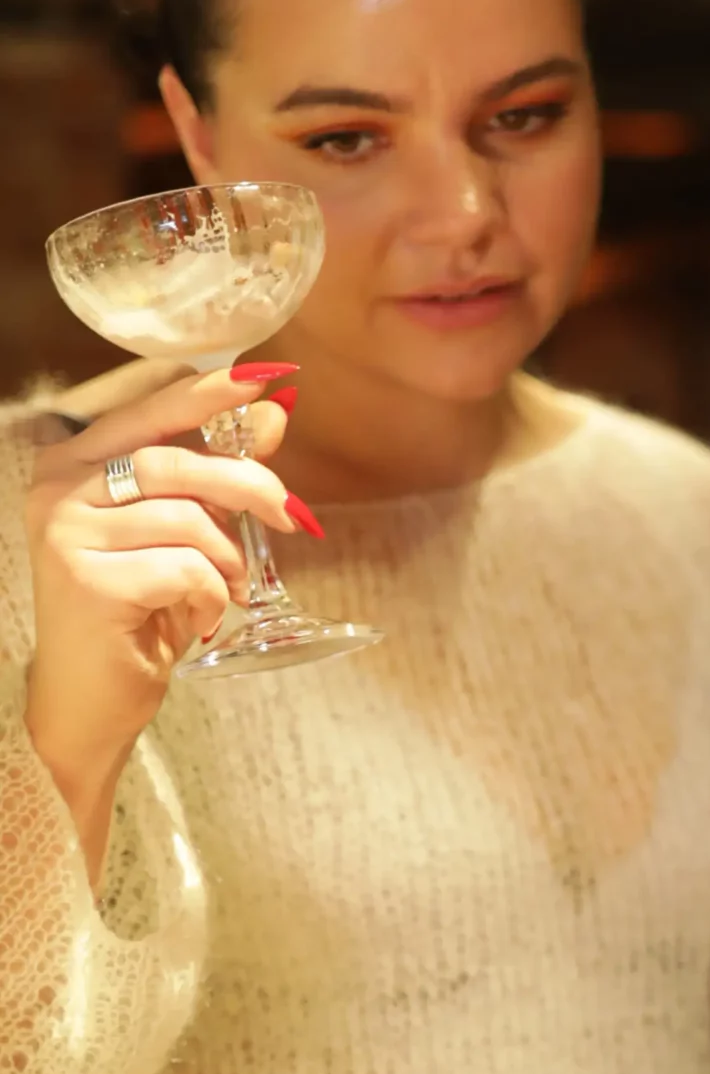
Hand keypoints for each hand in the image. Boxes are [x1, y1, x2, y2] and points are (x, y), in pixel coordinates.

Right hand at [23, 365, 297, 875]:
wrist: (92, 697)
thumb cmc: (138, 607)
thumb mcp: (185, 531)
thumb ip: (219, 472)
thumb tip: (274, 412)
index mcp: (74, 461)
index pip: (149, 408)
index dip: (210, 393)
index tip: (267, 376)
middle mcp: (57, 488)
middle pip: (177, 461)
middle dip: (249, 485)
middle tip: (289, 516)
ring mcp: (66, 534)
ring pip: (187, 518)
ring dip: (229, 557)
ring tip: (228, 587)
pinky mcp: (87, 582)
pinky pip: (186, 568)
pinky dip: (211, 594)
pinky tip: (199, 616)